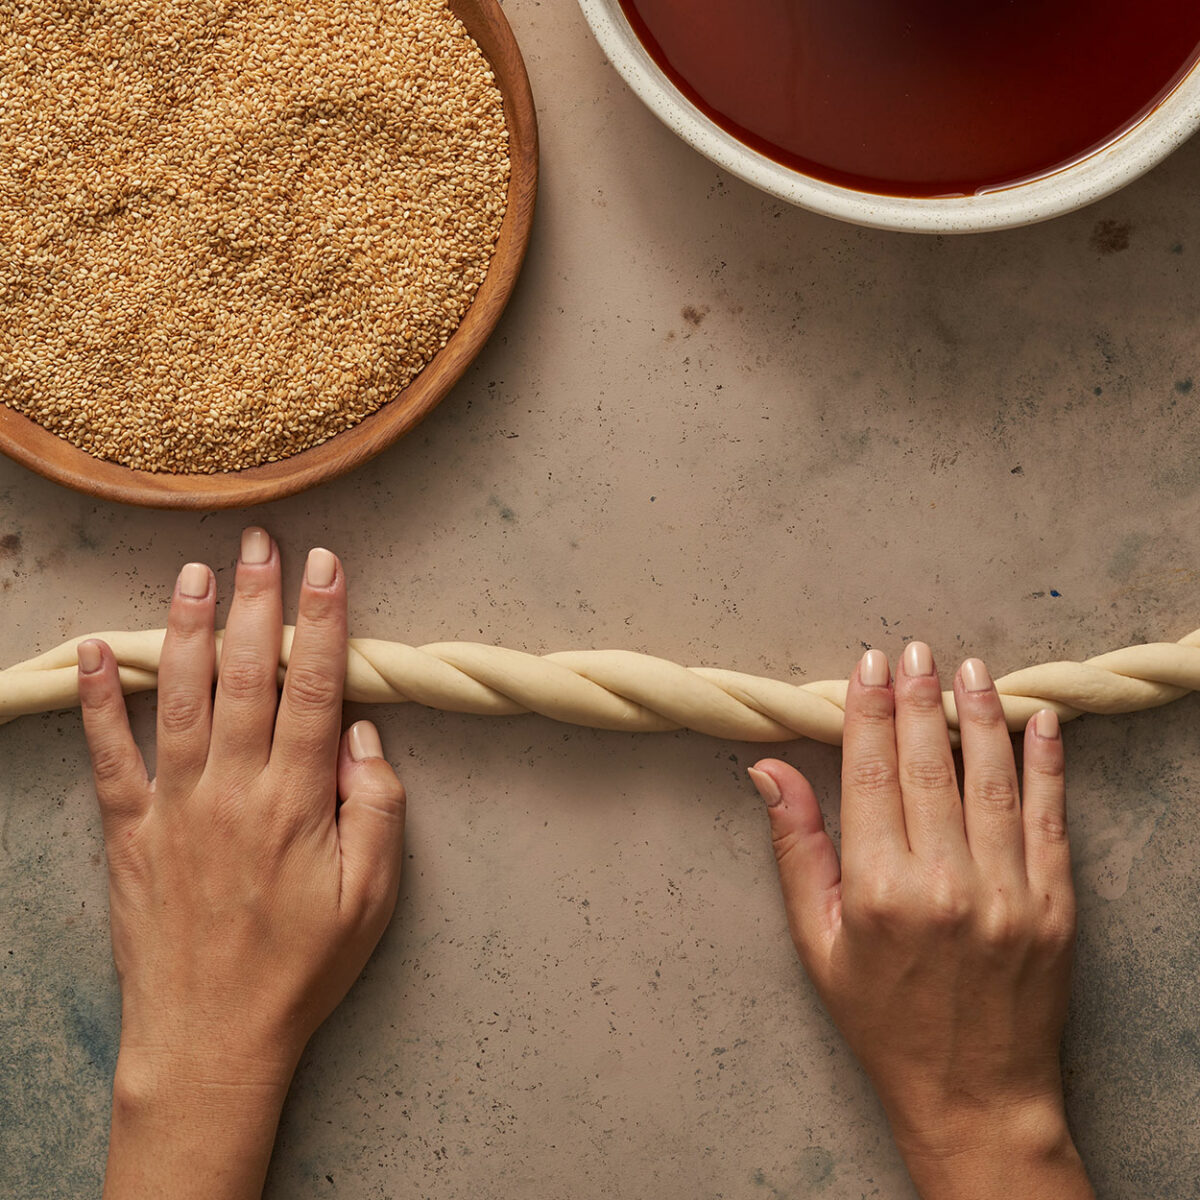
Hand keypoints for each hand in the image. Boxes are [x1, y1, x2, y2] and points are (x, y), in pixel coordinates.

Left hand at [78, 528, 405, 1199]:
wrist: (211, 1038)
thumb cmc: (301, 968)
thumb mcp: (373, 898)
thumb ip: (378, 811)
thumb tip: (363, 738)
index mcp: (297, 801)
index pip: (315, 688)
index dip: (323, 621)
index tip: (326, 567)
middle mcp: (232, 789)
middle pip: (247, 674)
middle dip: (256, 600)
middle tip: (260, 541)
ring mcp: (174, 806)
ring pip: (179, 696)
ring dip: (187, 627)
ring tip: (192, 570)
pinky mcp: (128, 831)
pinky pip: (108, 754)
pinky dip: (98, 700)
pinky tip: (95, 652)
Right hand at [751, 644, 1092, 1199]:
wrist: (975, 1094)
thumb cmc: (884, 1021)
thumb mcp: (820, 943)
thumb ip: (798, 849)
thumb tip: (768, 772)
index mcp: (880, 891)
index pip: (871, 773)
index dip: (868, 712)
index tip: (867, 666)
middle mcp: (946, 885)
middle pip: (930, 765)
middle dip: (920, 697)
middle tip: (914, 649)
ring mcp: (1009, 894)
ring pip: (993, 780)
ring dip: (980, 716)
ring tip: (970, 668)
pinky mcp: (1055, 907)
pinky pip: (1052, 819)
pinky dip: (1047, 765)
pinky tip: (1039, 722)